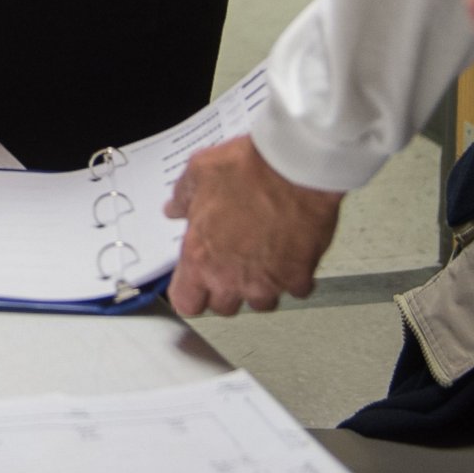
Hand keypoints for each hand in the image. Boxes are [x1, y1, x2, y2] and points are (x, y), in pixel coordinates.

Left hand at [162, 136, 342, 315]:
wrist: (294, 165)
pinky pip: (296, 289)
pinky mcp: (299, 275)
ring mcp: (267, 280)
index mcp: (200, 255)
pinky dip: (295, 276)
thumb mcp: (200, 172)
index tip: (197, 285)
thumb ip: (182, 196)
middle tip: (232, 264)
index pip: (186, 302)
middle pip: (224, 307)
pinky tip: (293, 254)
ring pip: (261, 303)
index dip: (191, 294)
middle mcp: (231, 276)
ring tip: (264, 259)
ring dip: (262, 287)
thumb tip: (174, 208)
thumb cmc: (248, 167)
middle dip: (227, 289)